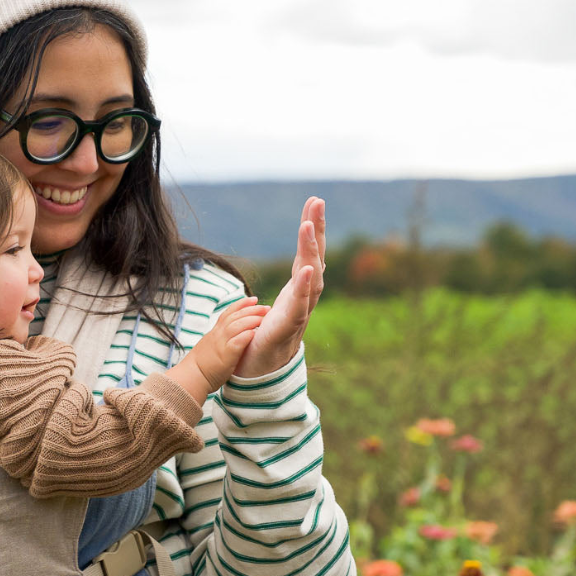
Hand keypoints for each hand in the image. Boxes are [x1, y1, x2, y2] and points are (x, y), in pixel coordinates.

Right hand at [168, 297, 268, 402]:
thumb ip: (222, 340)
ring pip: (236, 326)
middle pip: (235, 316)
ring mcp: (221, 344)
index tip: (253, 299)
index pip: (229, 313)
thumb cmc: (202, 366)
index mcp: (215, 333)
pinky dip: (246, 336)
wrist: (191, 377)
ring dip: (251, 320)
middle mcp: (218, 335)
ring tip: (263, 318)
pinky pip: (236, 342)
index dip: (241, 304)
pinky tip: (255, 333)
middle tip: (266, 307)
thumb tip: (233, 338)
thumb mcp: (211, 347)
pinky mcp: (225, 356)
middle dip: (251, 310)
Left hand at [233, 197, 325, 378]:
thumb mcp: (271, 305)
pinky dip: (305, 288)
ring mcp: (298, 314)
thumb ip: (284, 288)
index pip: (307, 255)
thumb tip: (290, 270)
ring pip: (311, 280)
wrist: (258, 374)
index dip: (312, 230)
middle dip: (316, 231)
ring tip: (307, 226)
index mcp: (297, 292)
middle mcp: (302, 300)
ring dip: (310, 252)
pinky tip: (308, 268)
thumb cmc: (262, 339)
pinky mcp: (286, 330)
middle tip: (317, 201)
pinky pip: (299, 307)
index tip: (314, 202)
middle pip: (314, 260)